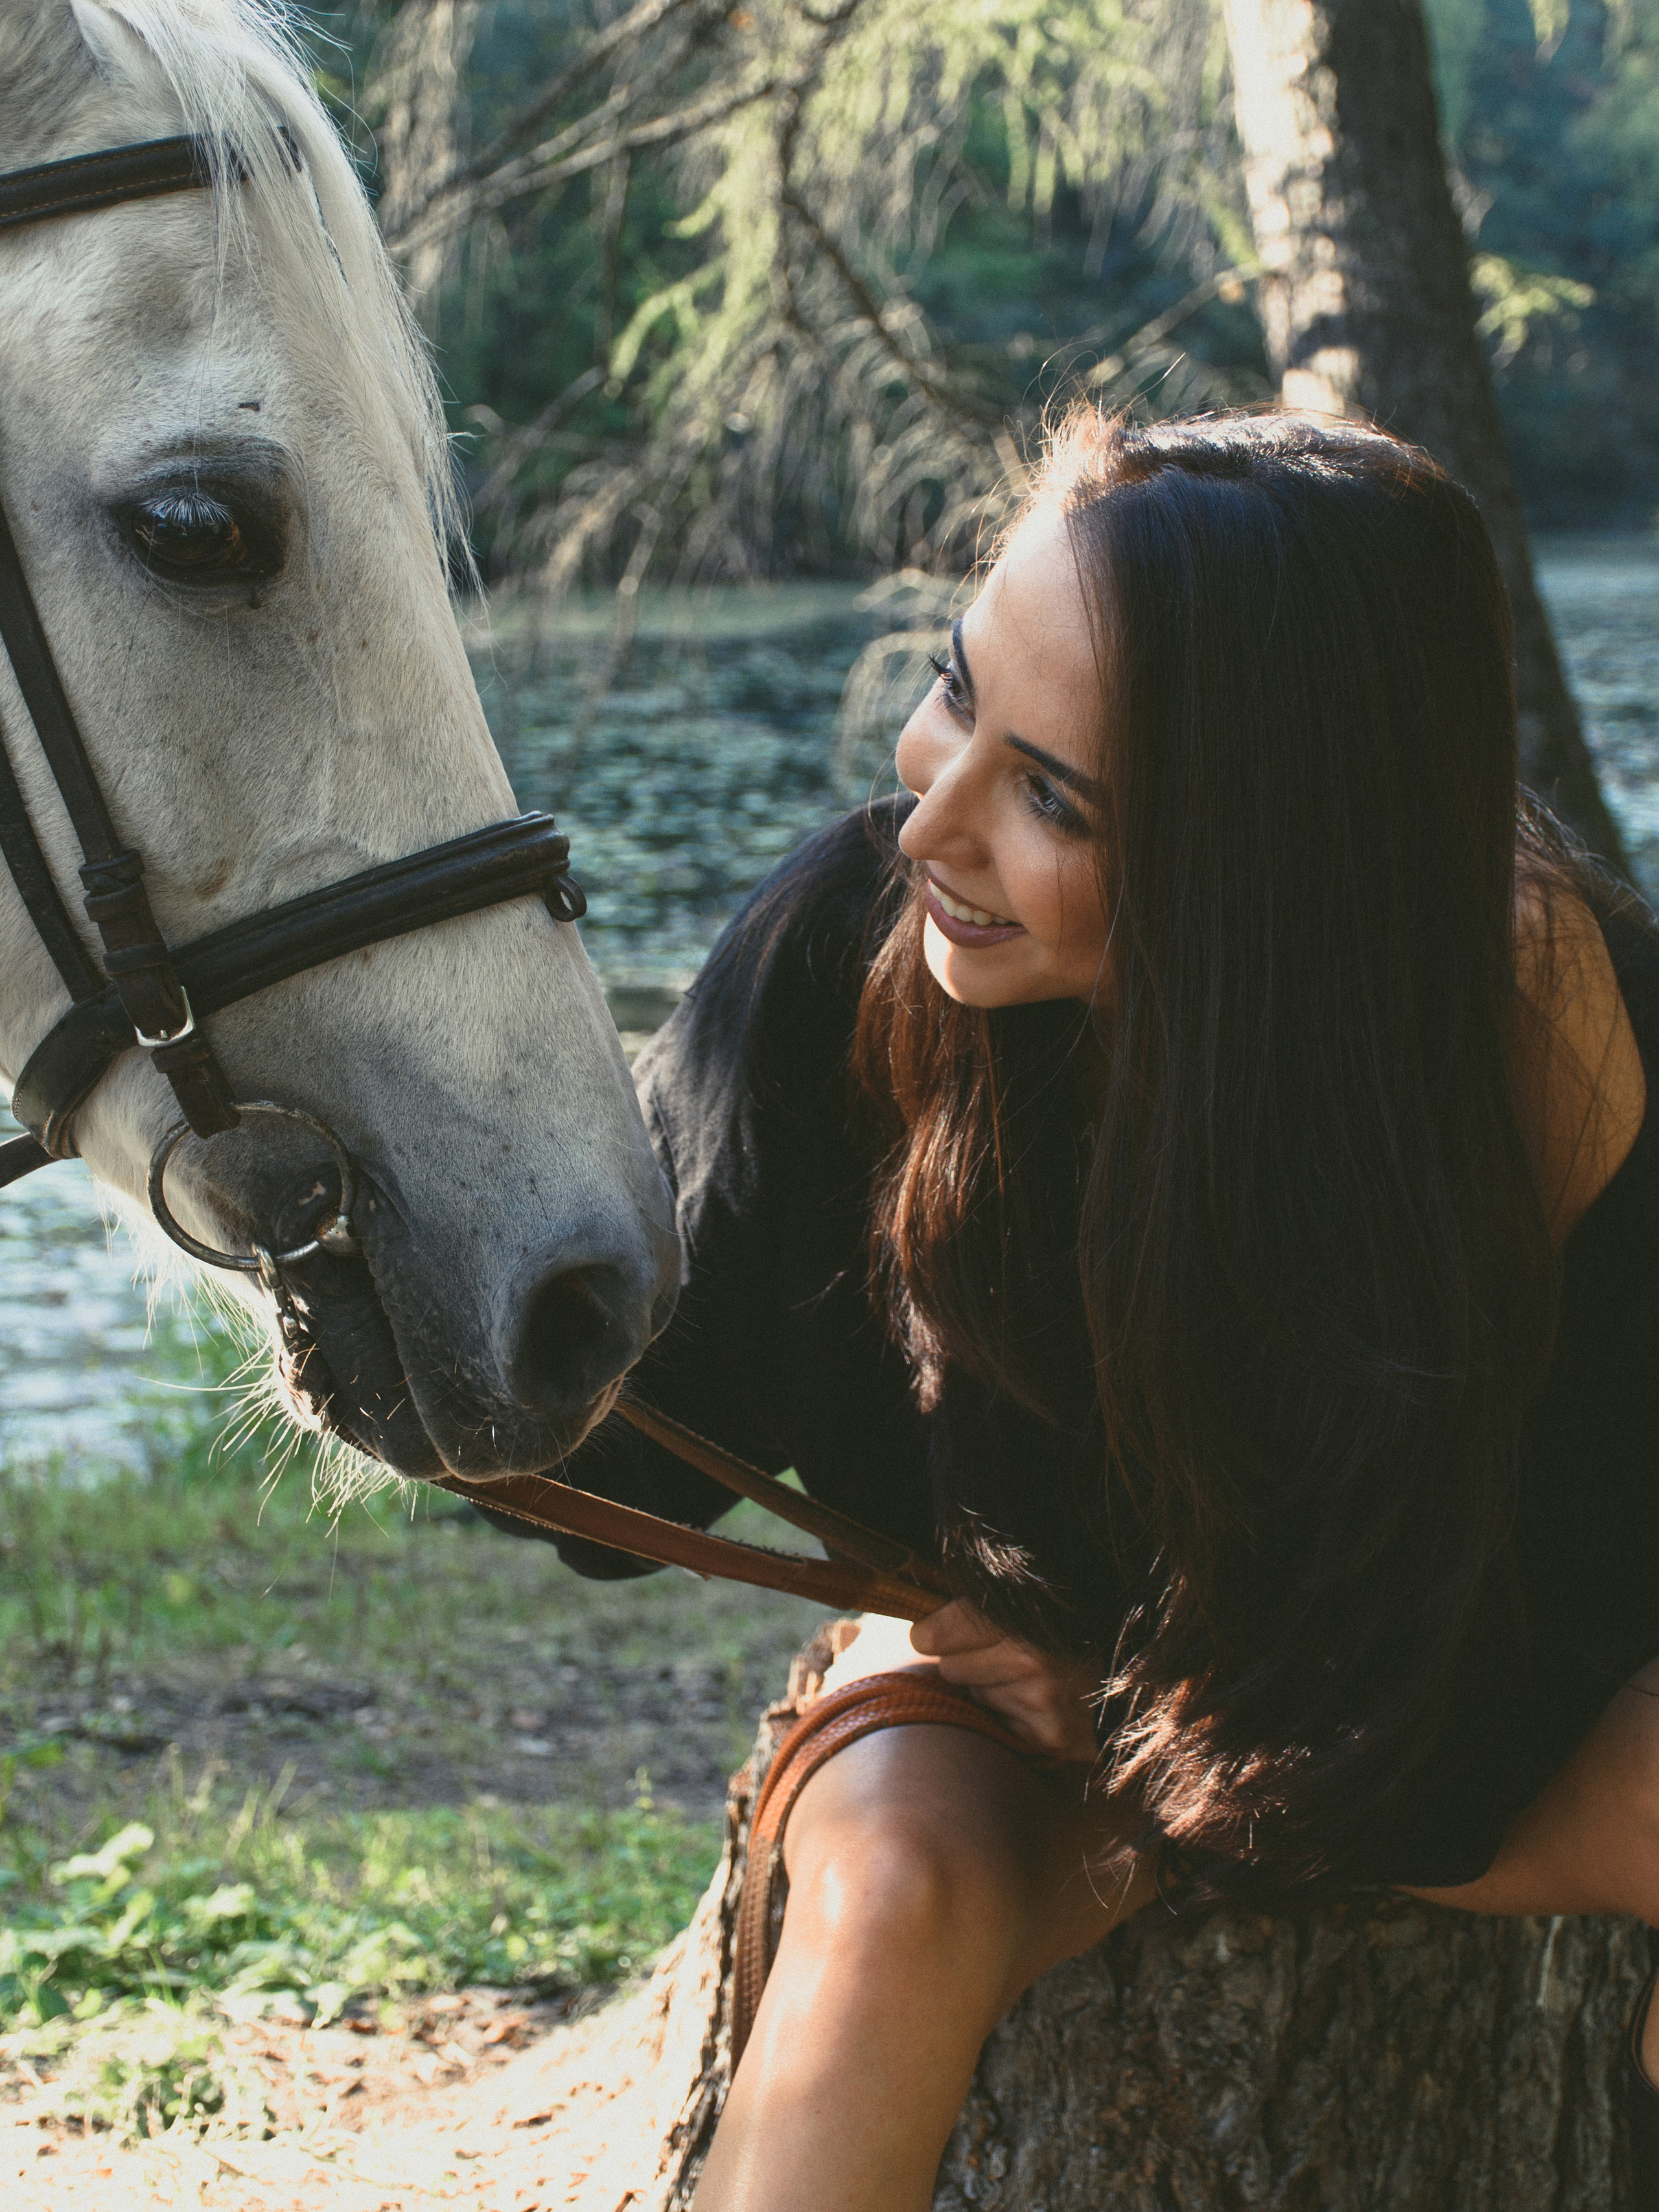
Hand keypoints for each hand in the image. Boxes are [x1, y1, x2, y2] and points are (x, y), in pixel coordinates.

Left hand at [909, 1601, 1100, 1763]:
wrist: (1138, 1674)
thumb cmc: (1078, 1628)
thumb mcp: (1038, 1601)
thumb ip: (986, 1602)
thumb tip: (925, 1619)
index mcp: (1021, 1615)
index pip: (937, 1634)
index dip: (933, 1633)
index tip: (935, 1633)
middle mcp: (1028, 1659)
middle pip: (949, 1666)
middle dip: (965, 1660)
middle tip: (999, 1653)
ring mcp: (1038, 1701)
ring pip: (973, 1697)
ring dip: (989, 1688)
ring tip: (1026, 1676)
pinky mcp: (1047, 1736)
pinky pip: (997, 1725)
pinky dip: (1009, 1716)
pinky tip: (1037, 1703)